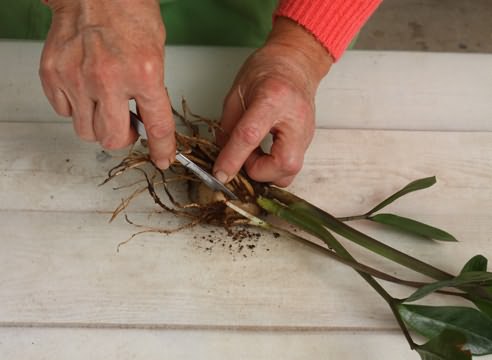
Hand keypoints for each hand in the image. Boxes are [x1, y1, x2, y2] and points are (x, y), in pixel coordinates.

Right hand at [39, 0, 174, 168]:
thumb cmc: (128, 14)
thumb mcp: (157, 55)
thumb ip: (152, 92)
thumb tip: (149, 122)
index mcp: (144, 73)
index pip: (157, 126)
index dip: (161, 149)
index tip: (162, 158)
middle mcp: (108, 78)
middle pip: (112, 139)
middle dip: (123, 138)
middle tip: (127, 125)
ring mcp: (77, 77)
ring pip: (86, 132)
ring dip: (97, 125)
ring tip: (103, 104)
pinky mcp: (53, 74)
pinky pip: (63, 112)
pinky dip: (75, 108)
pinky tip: (85, 90)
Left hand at [213, 18, 332, 186]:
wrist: (296, 62)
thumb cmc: (268, 70)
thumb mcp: (237, 93)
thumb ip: (227, 126)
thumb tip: (221, 154)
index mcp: (273, 98)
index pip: (250, 136)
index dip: (232, 159)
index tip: (220, 173)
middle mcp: (295, 118)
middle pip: (284, 164)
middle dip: (259, 171)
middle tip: (245, 158)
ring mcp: (305, 132)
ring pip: (291, 171)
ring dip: (267, 172)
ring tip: (254, 154)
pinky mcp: (307, 141)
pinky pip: (291, 166)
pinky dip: (274, 168)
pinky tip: (265, 153)